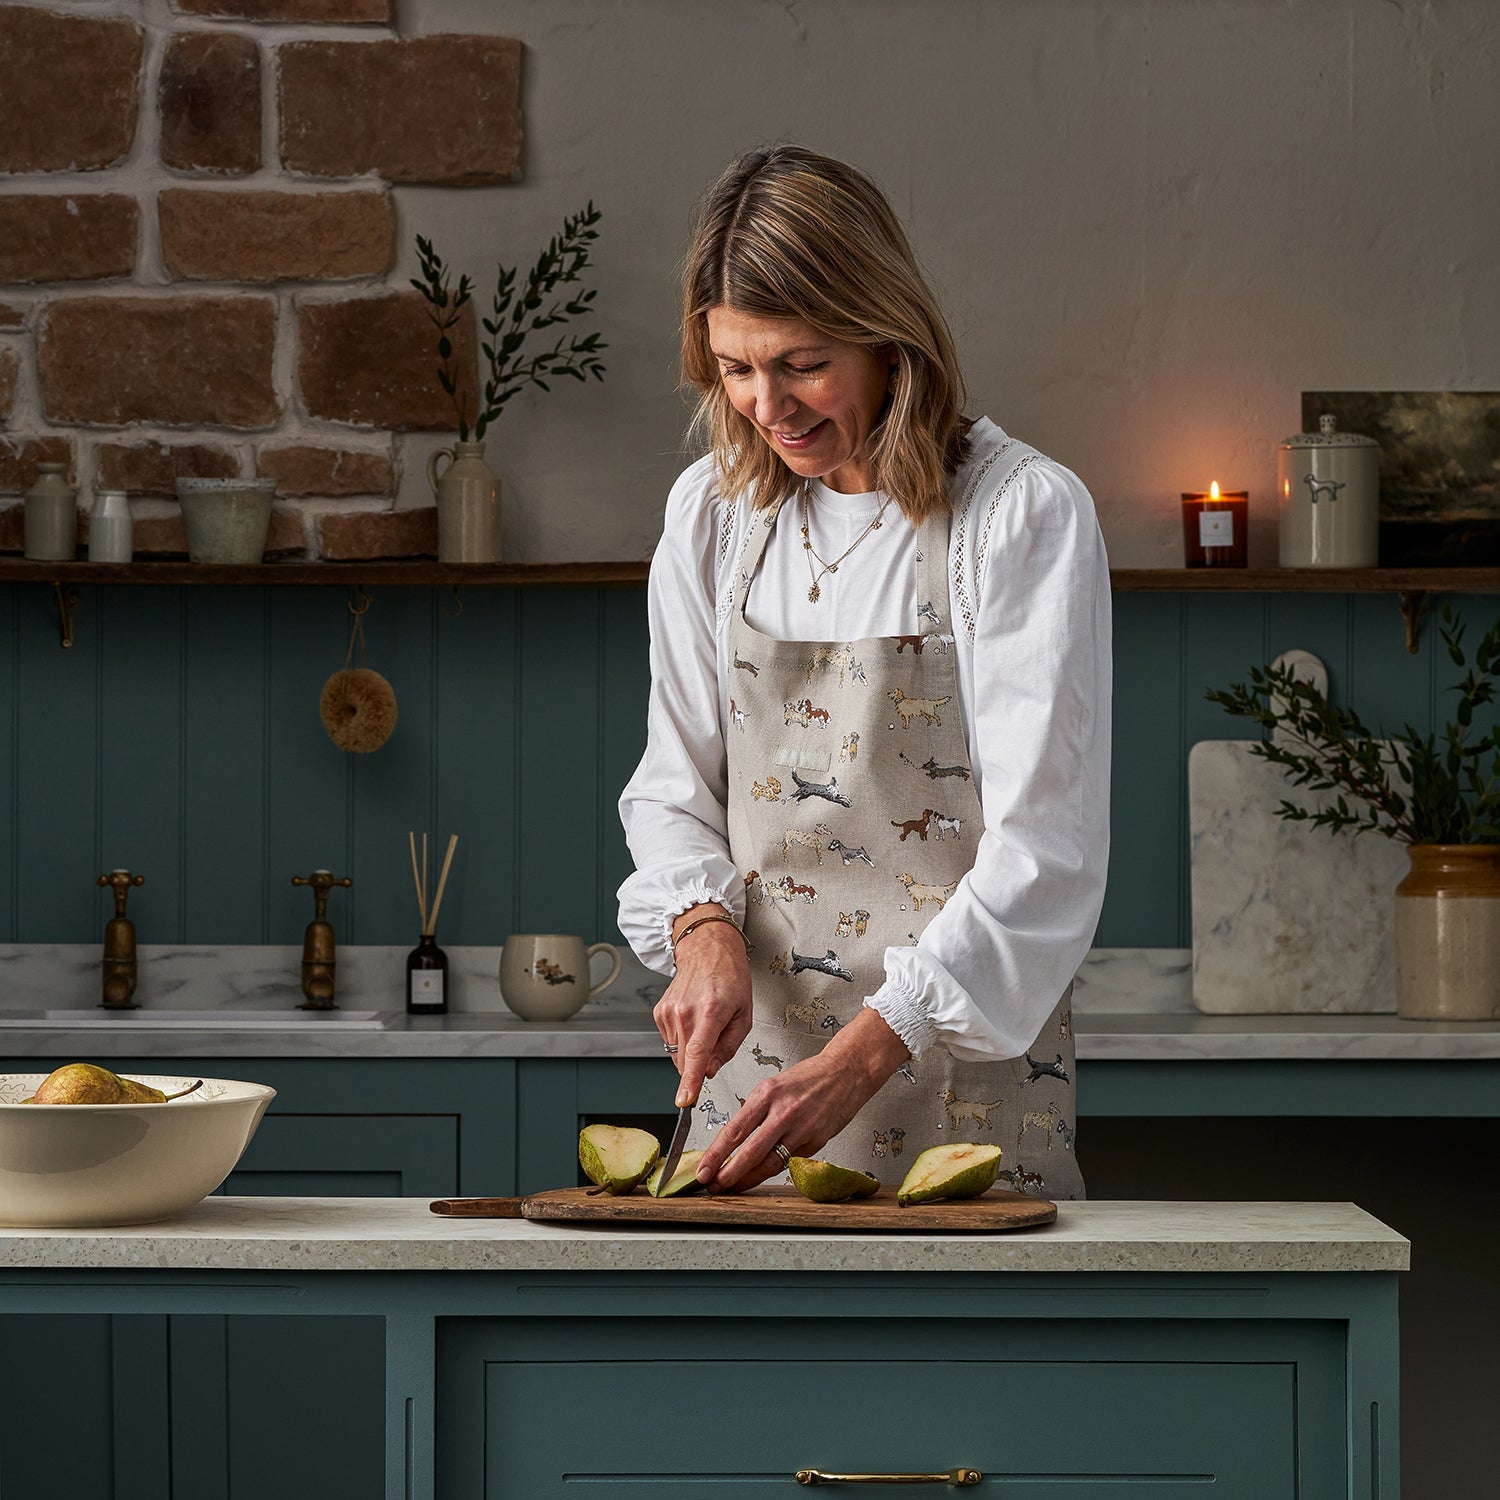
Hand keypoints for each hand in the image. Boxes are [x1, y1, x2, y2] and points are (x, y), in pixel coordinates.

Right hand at [654, 906, 752, 1108]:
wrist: (707, 950)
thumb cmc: (730, 978)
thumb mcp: (745, 1013)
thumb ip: (730, 1047)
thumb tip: (710, 1070)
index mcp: (711, 1011)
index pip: (697, 1054)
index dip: (690, 1081)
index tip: (684, 1100)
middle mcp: (686, 1011)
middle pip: (686, 1061)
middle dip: (700, 1065)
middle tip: (715, 1040)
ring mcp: (669, 1012)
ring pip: (677, 1054)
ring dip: (691, 1050)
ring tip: (705, 1023)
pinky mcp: (660, 1012)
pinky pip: (670, 1042)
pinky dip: (683, 1039)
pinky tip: (693, 1020)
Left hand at [696, 1008, 910, 1190]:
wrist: (846, 1072)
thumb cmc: (810, 1076)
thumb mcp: (774, 1084)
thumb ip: (756, 1109)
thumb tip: (736, 1136)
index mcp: (767, 1094)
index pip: (735, 1130)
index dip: (715, 1155)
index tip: (703, 1169)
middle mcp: (783, 1112)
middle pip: (750, 1151)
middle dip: (728, 1174)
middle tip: (712, 1186)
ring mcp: (801, 1129)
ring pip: (770, 1163)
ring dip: (748, 1179)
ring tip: (733, 1187)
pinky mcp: (816, 1142)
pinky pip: (789, 1161)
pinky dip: (772, 1171)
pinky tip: (760, 1177)